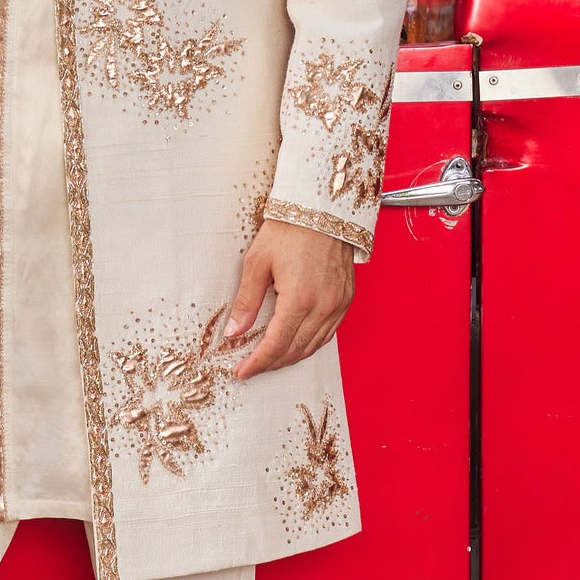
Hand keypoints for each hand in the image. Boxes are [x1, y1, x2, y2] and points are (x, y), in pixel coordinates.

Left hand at [220, 216, 354, 379]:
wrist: (322, 207)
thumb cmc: (289, 228)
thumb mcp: (257, 262)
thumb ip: (246, 301)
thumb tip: (234, 331)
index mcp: (299, 298)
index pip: (276, 345)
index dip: (257, 363)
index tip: (242, 372)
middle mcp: (323, 306)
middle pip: (295, 350)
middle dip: (271, 363)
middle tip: (251, 367)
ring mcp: (338, 304)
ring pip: (314, 346)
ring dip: (290, 357)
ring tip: (269, 359)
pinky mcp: (345, 299)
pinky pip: (328, 333)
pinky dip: (310, 344)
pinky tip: (295, 343)